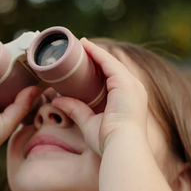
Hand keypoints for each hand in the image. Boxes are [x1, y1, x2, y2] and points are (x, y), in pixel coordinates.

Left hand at [50, 38, 148, 156]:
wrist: (122, 147)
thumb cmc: (108, 142)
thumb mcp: (88, 123)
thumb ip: (76, 110)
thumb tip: (57, 100)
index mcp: (129, 100)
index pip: (113, 78)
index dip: (99, 68)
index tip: (84, 61)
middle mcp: (134, 90)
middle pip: (113, 68)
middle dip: (97, 57)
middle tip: (80, 48)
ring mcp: (131, 85)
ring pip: (111, 62)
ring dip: (95, 51)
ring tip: (80, 43)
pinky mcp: (125, 83)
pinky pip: (108, 62)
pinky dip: (97, 53)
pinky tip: (85, 45)